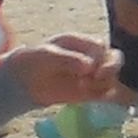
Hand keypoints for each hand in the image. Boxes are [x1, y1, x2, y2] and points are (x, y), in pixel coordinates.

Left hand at [4, 34, 121, 105]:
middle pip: (114, 58)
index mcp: (81, 42)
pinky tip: (88, 95)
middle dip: (111, 68)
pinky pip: (106, 92)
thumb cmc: (34, 61)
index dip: (99, 56)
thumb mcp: (47, 55)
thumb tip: (88, 67)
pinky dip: (103, 95)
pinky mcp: (90, 90)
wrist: (24, 81)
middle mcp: (91, 56)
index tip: (88, 68)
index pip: (100, 46)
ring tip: (84, 88)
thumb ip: (67, 59)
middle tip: (98, 78)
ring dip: (104, 83)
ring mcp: (92, 74)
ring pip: (113, 76)